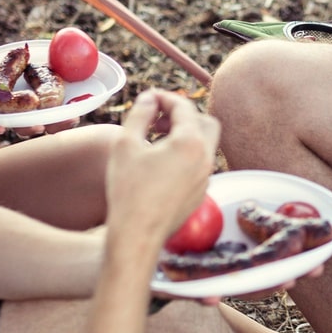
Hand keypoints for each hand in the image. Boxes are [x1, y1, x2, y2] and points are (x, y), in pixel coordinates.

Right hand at [106, 91, 218, 250]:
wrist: (137, 235)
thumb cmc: (128, 190)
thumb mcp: (125, 144)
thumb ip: (139, 114)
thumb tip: (149, 98)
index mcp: (190, 143)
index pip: (184, 107)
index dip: (165, 98)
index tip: (148, 98)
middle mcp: (205, 158)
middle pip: (206, 121)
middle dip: (183, 114)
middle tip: (158, 117)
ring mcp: (206, 177)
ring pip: (205, 144)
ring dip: (186, 134)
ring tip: (156, 138)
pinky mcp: (201, 193)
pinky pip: (200, 164)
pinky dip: (186, 154)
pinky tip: (161, 162)